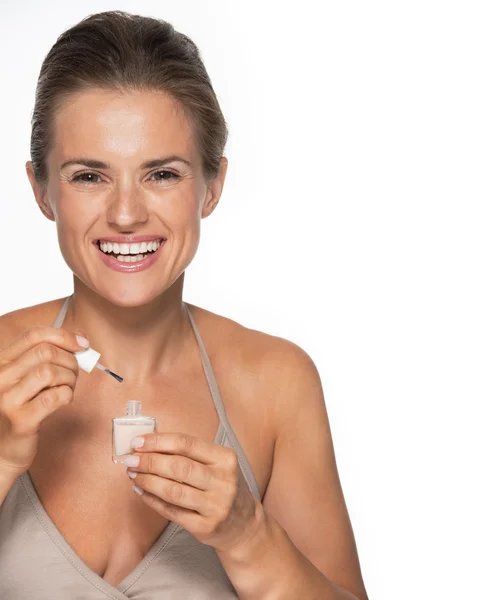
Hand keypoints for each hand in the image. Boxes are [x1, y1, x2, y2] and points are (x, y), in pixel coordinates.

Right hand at [0, 325, 87, 476]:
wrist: (4, 449)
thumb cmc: (23, 406)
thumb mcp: (30, 376)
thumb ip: (51, 354)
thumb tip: (81, 336)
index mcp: (2, 362)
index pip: (33, 335)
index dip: (63, 336)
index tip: (82, 345)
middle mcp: (0, 377)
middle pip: (46, 352)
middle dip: (70, 360)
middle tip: (74, 374)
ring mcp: (8, 399)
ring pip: (50, 372)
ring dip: (69, 378)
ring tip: (67, 388)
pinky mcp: (21, 420)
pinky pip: (55, 397)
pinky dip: (68, 395)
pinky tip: (64, 400)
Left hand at [124, 432, 263, 552]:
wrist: (243, 525)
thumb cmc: (223, 487)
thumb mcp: (217, 465)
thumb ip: (190, 454)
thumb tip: (150, 445)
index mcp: (226, 459)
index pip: (187, 444)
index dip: (159, 442)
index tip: (138, 442)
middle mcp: (223, 481)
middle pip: (178, 467)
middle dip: (149, 461)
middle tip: (130, 458)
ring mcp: (215, 506)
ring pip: (173, 490)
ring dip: (147, 480)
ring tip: (132, 473)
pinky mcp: (205, 527)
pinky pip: (172, 511)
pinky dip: (152, 500)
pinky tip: (141, 491)